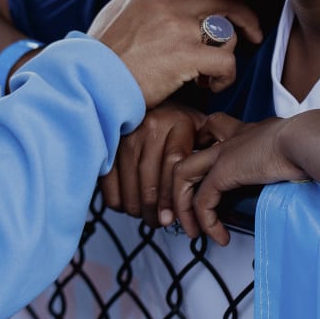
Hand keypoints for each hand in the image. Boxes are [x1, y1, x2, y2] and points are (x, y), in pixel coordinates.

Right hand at [86, 0, 262, 107]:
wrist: (87, 81)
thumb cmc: (99, 59)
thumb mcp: (116, 18)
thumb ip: (145, 9)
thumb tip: (168, 11)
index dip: (216, 10)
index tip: (223, 25)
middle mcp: (165, 1)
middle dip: (244, 17)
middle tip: (252, 35)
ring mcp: (176, 26)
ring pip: (226, 33)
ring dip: (226, 56)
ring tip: (210, 75)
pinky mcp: (184, 54)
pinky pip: (225, 61)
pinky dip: (225, 77)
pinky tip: (211, 86)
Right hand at [100, 103, 205, 227]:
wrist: (152, 97)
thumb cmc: (179, 121)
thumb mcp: (201, 129)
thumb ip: (208, 153)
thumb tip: (210, 190)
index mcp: (179, 123)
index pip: (174, 164)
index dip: (171, 195)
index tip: (171, 218)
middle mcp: (152, 125)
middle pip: (150, 176)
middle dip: (152, 207)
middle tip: (157, 222)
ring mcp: (129, 132)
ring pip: (129, 178)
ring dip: (134, 205)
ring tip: (142, 215)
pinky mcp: (111, 140)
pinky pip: (109, 175)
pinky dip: (115, 195)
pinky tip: (124, 204)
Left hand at [170, 116, 305, 245]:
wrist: (308, 138)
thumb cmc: (311, 143)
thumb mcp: (294, 152)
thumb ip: (286, 163)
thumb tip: (296, 180)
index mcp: (248, 131)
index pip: (215, 130)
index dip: (205, 150)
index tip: (207, 177)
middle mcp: (230, 138)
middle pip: (187, 153)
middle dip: (178, 186)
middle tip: (185, 212)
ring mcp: (223, 152)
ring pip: (182, 176)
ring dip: (184, 208)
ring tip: (195, 231)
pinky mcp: (223, 171)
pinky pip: (202, 200)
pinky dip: (207, 221)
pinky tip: (219, 235)